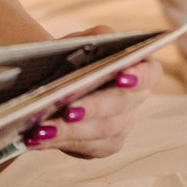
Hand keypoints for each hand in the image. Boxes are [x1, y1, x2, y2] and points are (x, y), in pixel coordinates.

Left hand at [23, 25, 161, 158]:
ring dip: (70, 131)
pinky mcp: (102, 145)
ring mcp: (121, 126)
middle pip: (120, 106)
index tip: (121, 76)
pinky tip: (35, 139)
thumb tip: (83, 49)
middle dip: (94, 108)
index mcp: (137, 68)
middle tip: (69, 111)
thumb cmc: (75, 55)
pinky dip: (57, 141)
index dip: (140, 76)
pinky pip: (83, 147)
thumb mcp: (83, 41)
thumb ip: (91, 40)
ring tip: (41, 129)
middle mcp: (134, 100)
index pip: (151, 73)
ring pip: (101, 132)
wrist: (58, 77)